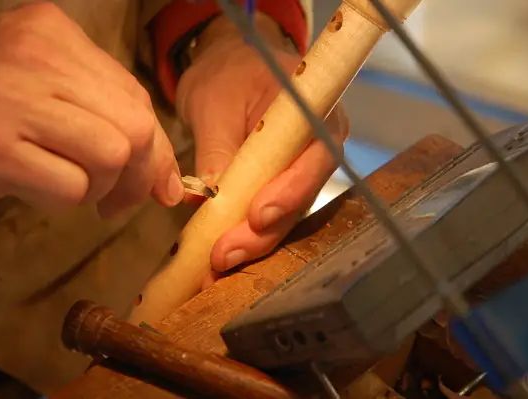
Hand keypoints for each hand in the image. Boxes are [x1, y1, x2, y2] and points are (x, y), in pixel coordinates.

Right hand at [0, 2, 183, 217]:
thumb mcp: (37, 90)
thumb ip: (104, 118)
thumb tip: (171, 184)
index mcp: (50, 31)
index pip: (136, 96)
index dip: (155, 149)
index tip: (152, 182)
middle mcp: (33, 53)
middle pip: (135, 126)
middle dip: (138, 176)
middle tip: (114, 200)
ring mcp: (9, 96)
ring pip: (112, 155)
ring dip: (101, 189)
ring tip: (73, 191)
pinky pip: (72, 188)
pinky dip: (65, 203)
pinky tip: (36, 192)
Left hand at [176, 15, 348, 286]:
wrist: (229, 68)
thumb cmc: (227, 74)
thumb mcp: (214, 102)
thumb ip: (217, 148)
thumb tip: (210, 198)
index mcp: (314, 113)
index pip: (313, 159)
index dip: (289, 192)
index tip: (258, 216)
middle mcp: (317, 149)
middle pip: (300, 198)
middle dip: (262, 233)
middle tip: (223, 256)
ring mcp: (300, 173)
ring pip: (285, 217)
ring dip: (251, 245)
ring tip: (215, 267)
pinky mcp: (281, 190)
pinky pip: (270, 219)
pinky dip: (246, 239)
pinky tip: (221, 260)